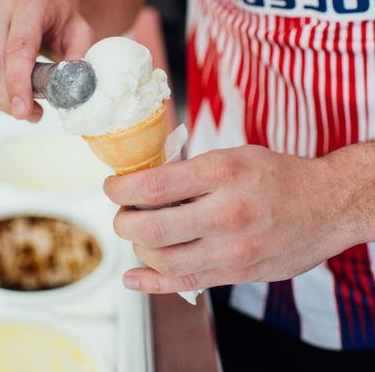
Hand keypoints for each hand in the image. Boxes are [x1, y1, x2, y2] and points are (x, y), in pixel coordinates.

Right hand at [0, 0, 93, 121]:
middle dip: (9, 97)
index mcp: (29, 4)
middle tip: (30, 115)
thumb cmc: (61, 22)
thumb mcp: (81, 34)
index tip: (22, 110)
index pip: (17, 47)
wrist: (44, 6)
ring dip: (1, 101)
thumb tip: (70, 89)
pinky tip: (12, 99)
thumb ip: (78, 59)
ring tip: (27, 109)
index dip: (17, 81)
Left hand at [104, 145, 356, 292]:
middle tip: (122, 213)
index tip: (112, 187)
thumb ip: (191, 171)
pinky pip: (185, 283)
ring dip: (137, 248)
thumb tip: (144, 184)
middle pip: (151, 228)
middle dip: (123, 222)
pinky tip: (134, 276)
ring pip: (162, 259)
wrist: (327, 205)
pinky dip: (151, 283)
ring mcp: (233, 248)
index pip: (153, 186)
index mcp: (222, 172)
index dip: (120, 189)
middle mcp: (226, 211)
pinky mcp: (238, 273)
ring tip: (138, 234)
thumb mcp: (234, 156)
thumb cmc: (278, 175)